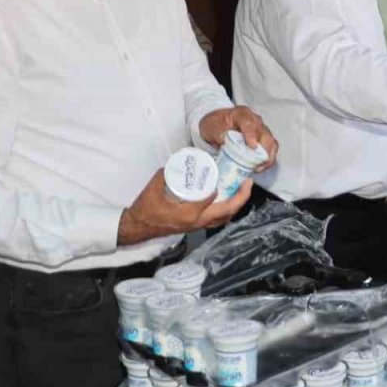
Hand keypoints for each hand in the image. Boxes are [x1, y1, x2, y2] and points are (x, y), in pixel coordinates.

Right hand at [117, 170, 250, 246]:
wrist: (138, 227)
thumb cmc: (146, 209)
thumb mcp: (154, 187)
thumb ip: (168, 172)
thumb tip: (180, 159)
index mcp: (188, 213)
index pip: (211, 200)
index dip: (219, 188)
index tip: (224, 175)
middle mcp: (196, 222)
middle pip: (226, 213)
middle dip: (241, 198)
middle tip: (247, 183)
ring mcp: (197, 226)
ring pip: (223, 219)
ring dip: (236, 206)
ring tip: (242, 191)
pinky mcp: (195, 227)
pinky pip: (217, 221)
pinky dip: (226, 211)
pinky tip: (229, 200)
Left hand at [199, 106, 277, 170]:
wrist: (218, 124)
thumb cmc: (216, 124)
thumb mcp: (211, 126)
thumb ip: (217, 133)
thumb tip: (223, 140)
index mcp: (242, 114)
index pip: (249, 123)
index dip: (251, 135)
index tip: (252, 146)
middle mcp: (255, 121)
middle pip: (265, 134)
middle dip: (264, 150)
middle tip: (256, 163)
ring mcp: (261, 130)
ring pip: (271, 142)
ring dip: (268, 157)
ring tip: (259, 167)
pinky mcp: (263, 140)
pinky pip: (271, 150)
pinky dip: (267, 160)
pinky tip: (260, 167)